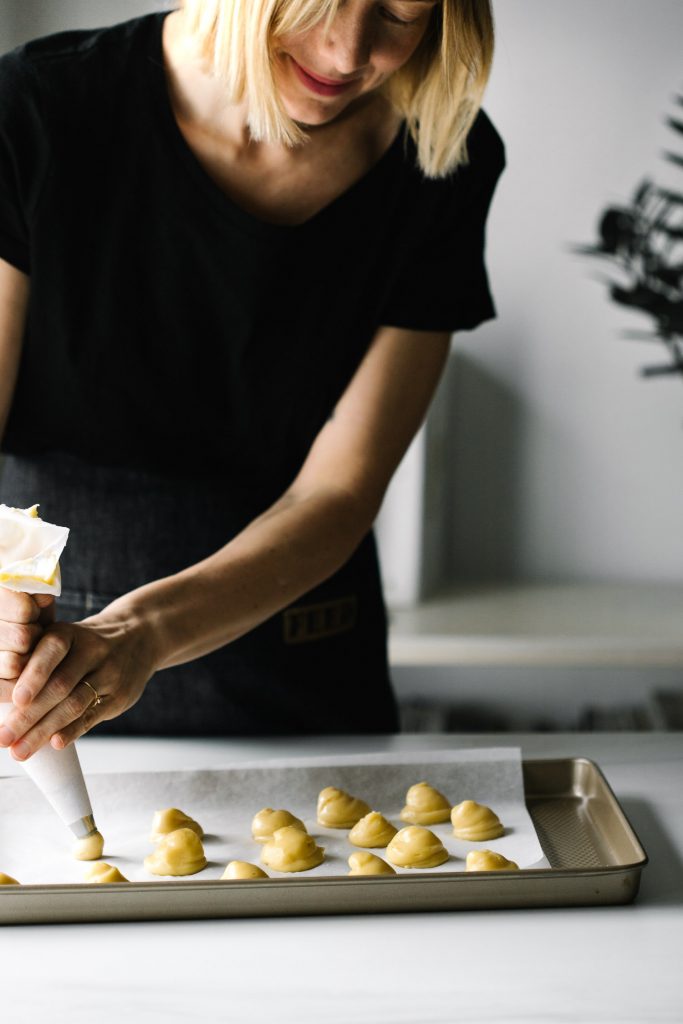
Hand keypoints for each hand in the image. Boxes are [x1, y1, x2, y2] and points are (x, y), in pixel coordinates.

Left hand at [0, 594, 158, 759]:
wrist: (139, 637)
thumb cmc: (85, 644)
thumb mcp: (66, 638)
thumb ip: (37, 661)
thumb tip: (2, 698)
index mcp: (70, 634)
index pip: (51, 652)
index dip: (33, 676)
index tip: (16, 700)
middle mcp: (92, 651)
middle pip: (59, 686)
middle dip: (28, 716)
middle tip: (4, 738)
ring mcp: (109, 674)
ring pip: (74, 705)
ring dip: (43, 731)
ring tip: (20, 751)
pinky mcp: (119, 696)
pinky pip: (92, 716)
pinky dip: (72, 731)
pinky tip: (55, 744)